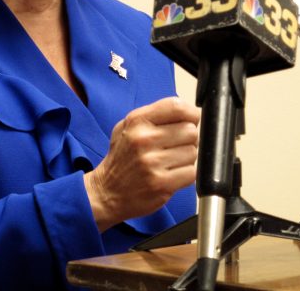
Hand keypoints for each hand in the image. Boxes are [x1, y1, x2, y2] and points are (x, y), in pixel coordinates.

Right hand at [84, 96, 199, 231]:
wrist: (106, 192)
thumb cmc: (121, 159)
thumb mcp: (127, 127)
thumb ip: (155, 116)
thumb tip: (188, 113)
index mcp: (137, 121)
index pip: (176, 107)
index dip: (191, 113)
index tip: (192, 119)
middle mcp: (144, 139)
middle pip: (190, 130)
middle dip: (187, 139)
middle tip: (175, 146)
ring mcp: (153, 163)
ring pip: (192, 152)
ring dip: (186, 158)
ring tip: (170, 162)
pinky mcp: (161, 184)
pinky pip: (190, 172)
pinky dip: (185, 174)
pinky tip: (171, 174)